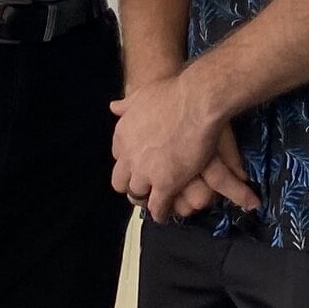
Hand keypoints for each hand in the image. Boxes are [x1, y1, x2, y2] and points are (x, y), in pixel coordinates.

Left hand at [110, 72, 257, 222]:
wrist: (195, 101)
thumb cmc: (172, 92)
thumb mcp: (141, 95)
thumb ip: (127, 104)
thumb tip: (113, 106)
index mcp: (122, 135)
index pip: (119, 156)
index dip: (130, 161)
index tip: (139, 163)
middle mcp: (129, 156)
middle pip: (121, 181)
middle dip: (131, 184)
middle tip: (144, 186)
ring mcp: (145, 172)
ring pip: (137, 195)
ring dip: (145, 198)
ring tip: (154, 202)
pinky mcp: (165, 184)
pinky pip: (158, 206)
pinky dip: (160, 213)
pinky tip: (165, 214)